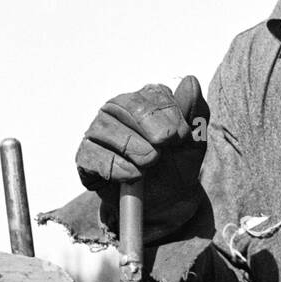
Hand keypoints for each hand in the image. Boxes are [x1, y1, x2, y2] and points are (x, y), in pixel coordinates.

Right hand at [75, 76, 208, 234]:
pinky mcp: (85, 156)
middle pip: (126, 104)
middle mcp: (117, 109)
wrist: (165, 200)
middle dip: (149, 127)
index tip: (181, 137)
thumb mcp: (194, 142)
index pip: (152, 94)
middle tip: (162, 151)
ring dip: (132, 148)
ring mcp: (98, 131)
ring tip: (149, 165)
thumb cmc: (177, 164)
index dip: (169, 114)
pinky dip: (115, 166)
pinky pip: (92, 155)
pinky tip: (133, 175)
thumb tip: (191, 81)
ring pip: (106, 128)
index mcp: (145, 99)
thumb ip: (195, 112)